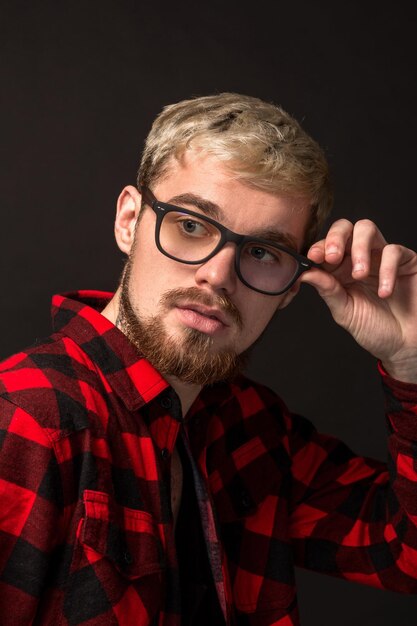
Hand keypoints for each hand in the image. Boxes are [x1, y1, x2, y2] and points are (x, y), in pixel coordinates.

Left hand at [300, 219, 416, 382]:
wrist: (404, 345)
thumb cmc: (375, 329)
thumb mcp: (345, 312)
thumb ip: (327, 290)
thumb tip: (305, 273)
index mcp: (340, 269)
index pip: (326, 246)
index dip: (318, 247)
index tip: (313, 257)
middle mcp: (360, 258)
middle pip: (345, 228)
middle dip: (335, 237)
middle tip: (333, 257)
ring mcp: (381, 257)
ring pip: (366, 228)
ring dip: (359, 248)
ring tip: (359, 275)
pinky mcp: (406, 261)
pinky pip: (393, 251)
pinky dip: (387, 269)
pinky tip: (384, 291)